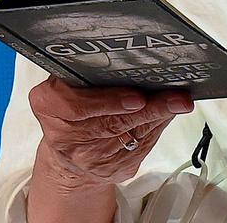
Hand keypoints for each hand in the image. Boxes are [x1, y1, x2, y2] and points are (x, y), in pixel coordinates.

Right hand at [28, 78, 192, 189]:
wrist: (68, 150)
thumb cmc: (69, 105)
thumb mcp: (64, 79)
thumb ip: (86, 68)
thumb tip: (131, 57)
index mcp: (47, 104)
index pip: (76, 106)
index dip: (109, 102)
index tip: (137, 98)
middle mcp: (66, 137)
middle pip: (113, 123)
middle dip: (149, 108)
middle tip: (175, 98)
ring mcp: (90, 159)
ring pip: (133, 136)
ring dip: (159, 118)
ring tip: (178, 103)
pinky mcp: (113, 170)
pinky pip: (141, 148)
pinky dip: (156, 129)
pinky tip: (167, 116)